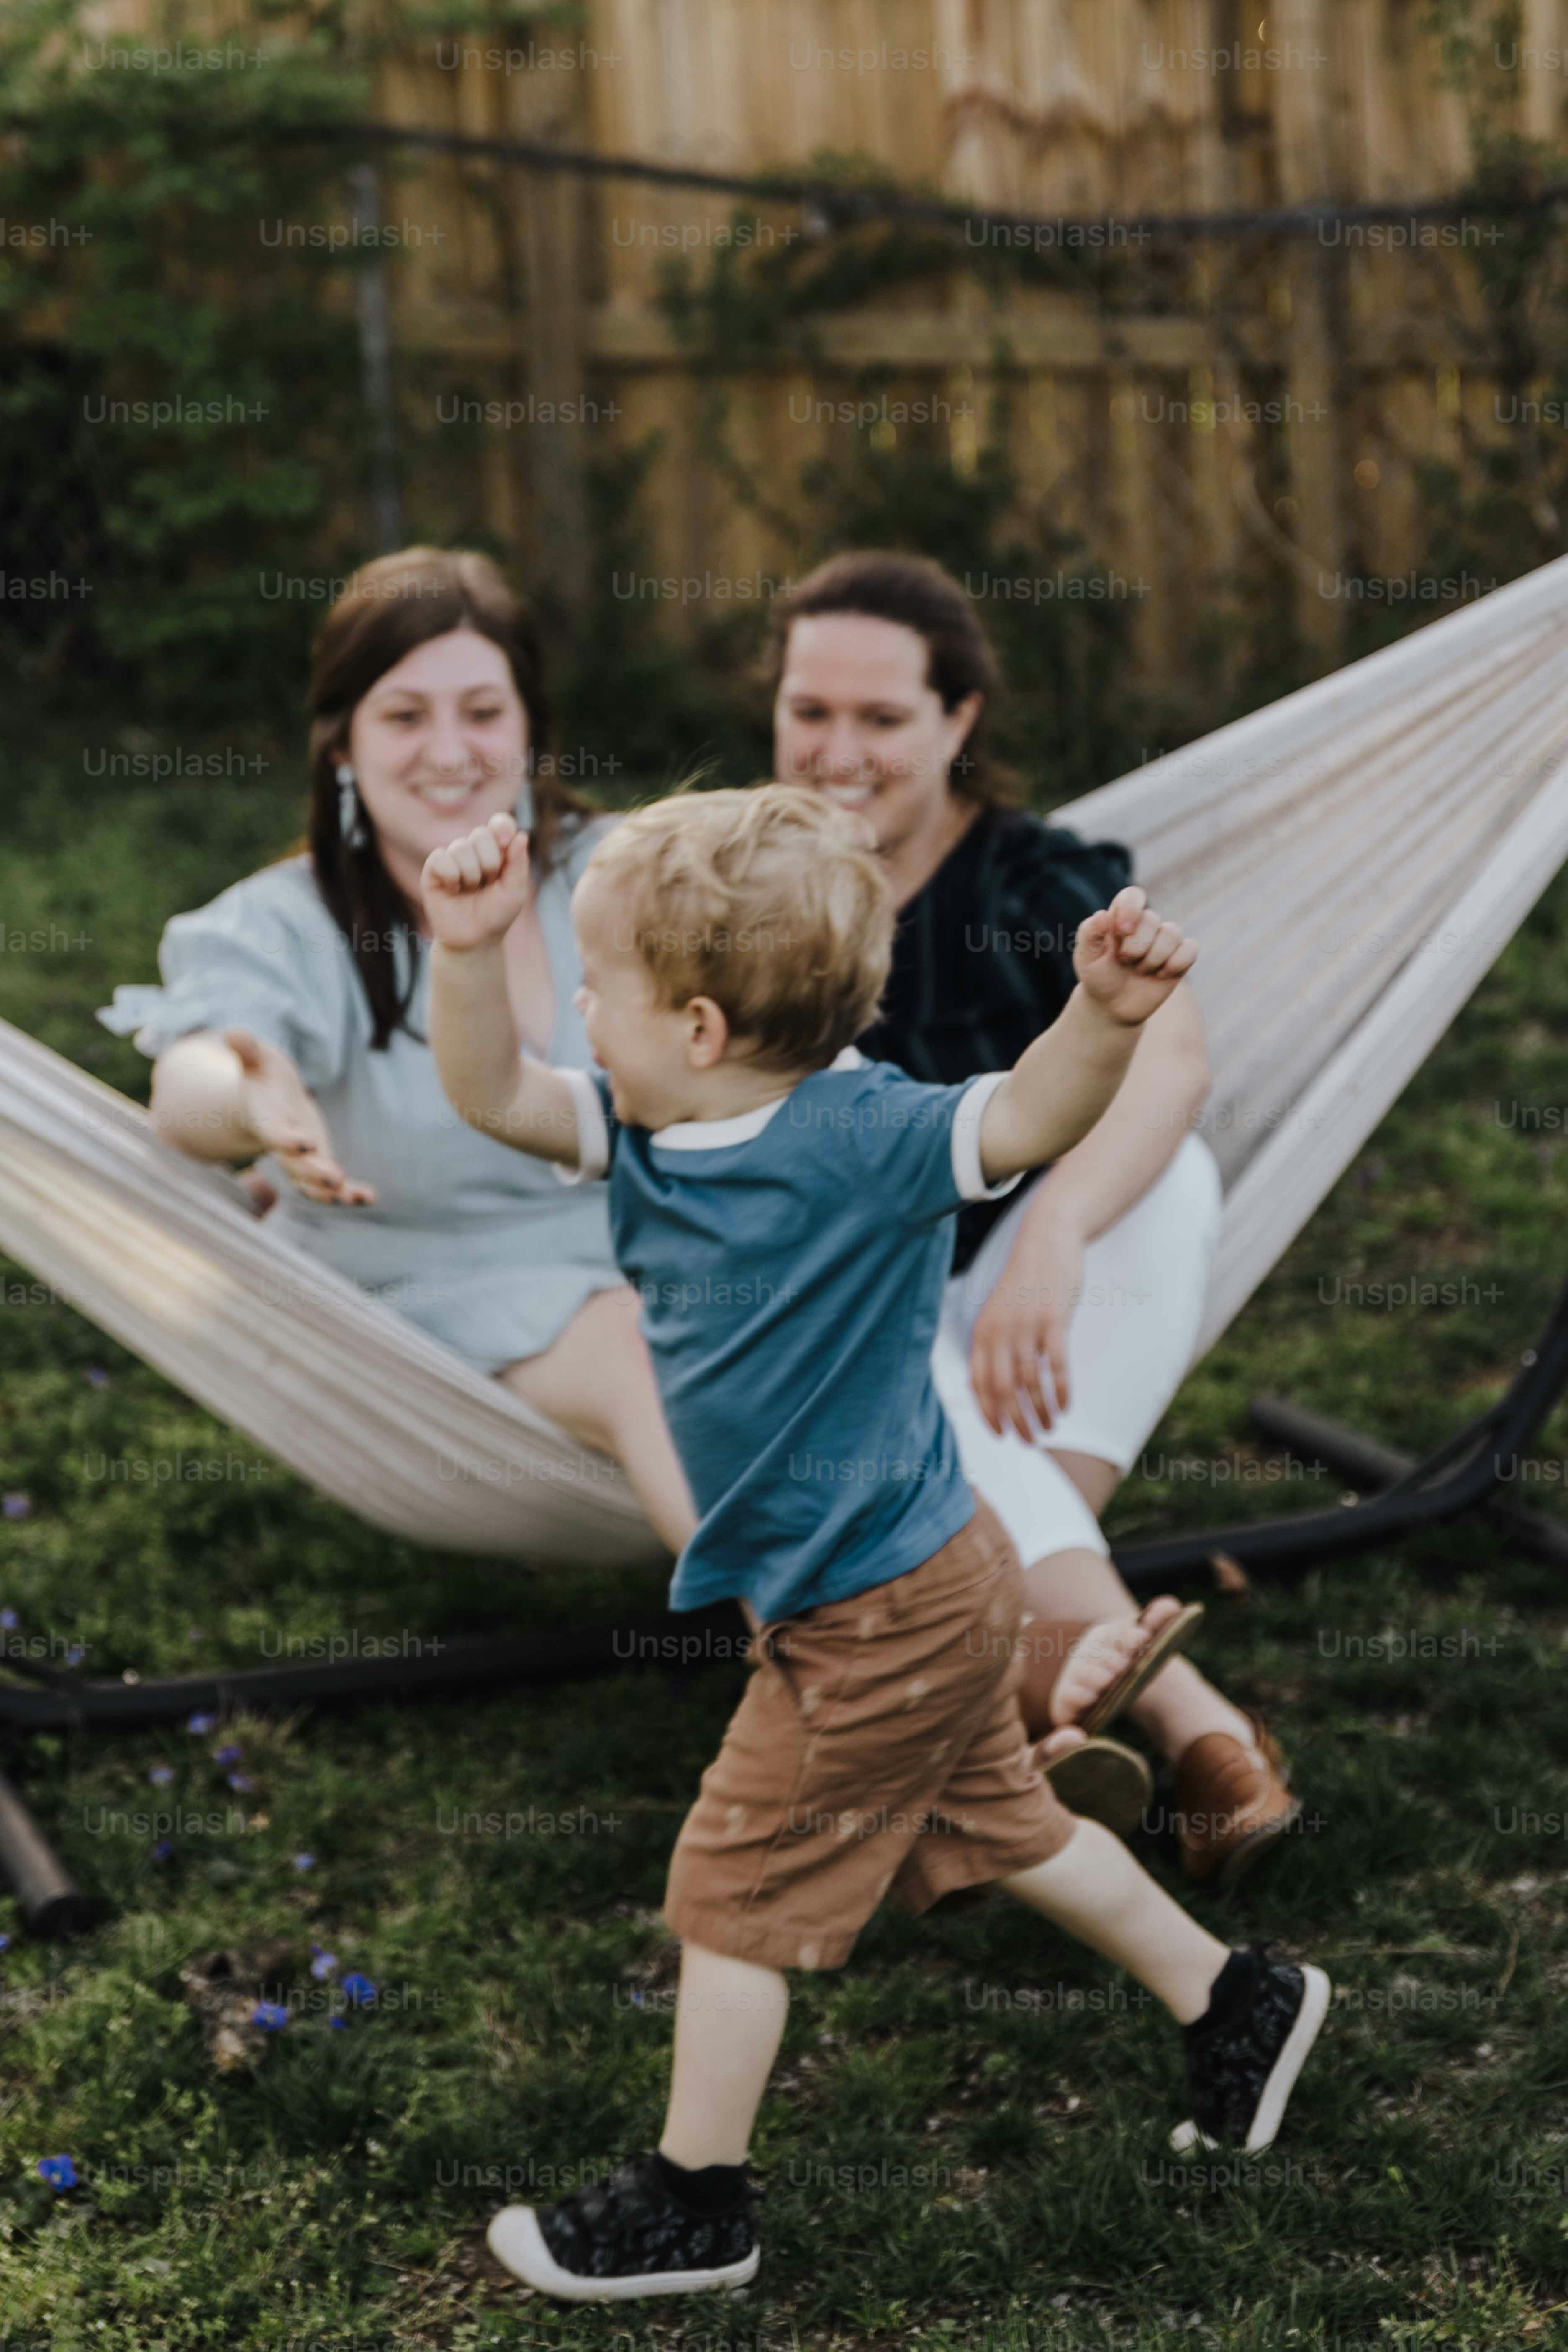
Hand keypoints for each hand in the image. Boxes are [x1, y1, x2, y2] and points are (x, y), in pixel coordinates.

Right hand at [221, 1028, 374, 1206]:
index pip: (274, 1132)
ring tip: (354, 1196)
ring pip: (311, 1184)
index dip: (287, 1138)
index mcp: (267, 1120)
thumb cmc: (264, 1076)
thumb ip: (247, 1049)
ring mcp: (300, 1159)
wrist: (268, 1103)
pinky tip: (368, 1197)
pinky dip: (348, 1194)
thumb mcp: (257, 1059)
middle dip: (313, 1173)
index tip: (304, 1143)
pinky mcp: (318, 1164)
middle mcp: (282, 1145)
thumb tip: (232, 1032)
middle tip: (335, 1179)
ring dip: (330, 1193)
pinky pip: (331, 1187)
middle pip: (295, 1165)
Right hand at [421, 812, 532, 951]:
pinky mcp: (433, 870)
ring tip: (470, 890)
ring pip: (461, 847)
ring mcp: (452, 858)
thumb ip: (518, 863)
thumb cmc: (496, 915)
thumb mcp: (515, 891)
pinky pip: (440, 858)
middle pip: (481, 834)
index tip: (505, 841)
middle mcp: (473, 850)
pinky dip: (451, 876)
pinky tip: (453, 890)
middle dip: (490, 862)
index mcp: (496, 850)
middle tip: (488, 883)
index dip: (502, 826)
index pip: (499, 823)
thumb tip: (521, 835)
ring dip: (471, 874)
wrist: (474, 940)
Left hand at [968, 1215, 1082, 1440]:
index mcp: (982, 1333)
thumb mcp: (1000, 1313)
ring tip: (1050, 1427)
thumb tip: (998, 1386)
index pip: (977, 1385)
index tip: (1001, 1435)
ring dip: (1041, 1411)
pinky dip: (1060, 1391)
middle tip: (1031, 1441)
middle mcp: (999, 1332)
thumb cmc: (1025, 1283)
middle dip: (1016, 1422)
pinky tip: (1065, 1406)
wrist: (1046, 1240)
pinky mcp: (1054, 1321)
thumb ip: (995, 1345)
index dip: (988, 1414)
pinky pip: (1056, 1366)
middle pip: (1002, 1391)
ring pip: (1029, 1383)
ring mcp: (1026, 1327)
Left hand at [1073, 885, 1196, 1026]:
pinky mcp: (1179, 958)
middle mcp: (1145, 926)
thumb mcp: (1086, 958)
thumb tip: (1103, 914)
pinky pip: (1190, 949)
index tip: (1122, 931)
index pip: (1133, 896)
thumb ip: (1089, 934)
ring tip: (1140, 971)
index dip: (1131, 908)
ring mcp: (1164, 941)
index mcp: (1120, 918)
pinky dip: (1176, 964)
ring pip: (1172, 932)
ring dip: (1154, 957)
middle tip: (1124, 962)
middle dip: (1136, 946)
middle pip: (1152, 918)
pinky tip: (1160, 976)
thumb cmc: (1098, 977)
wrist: (1112, 1006)